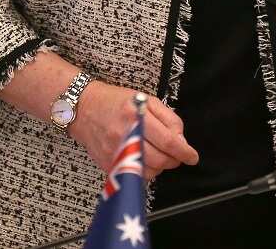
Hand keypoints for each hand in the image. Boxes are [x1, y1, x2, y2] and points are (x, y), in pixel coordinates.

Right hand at [70, 81, 198, 178]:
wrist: (84, 108)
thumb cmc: (116, 101)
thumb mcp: (146, 99)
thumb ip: (168, 118)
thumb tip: (181, 140)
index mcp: (137, 116)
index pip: (167, 141)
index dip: (184, 151)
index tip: (192, 156)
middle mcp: (125, 136)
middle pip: (160, 159)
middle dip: (174, 160)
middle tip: (178, 155)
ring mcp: (116, 152)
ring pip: (149, 171)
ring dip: (161, 167)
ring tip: (161, 155)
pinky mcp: (108, 164)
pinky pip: (134, 176)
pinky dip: (146, 171)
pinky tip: (146, 160)